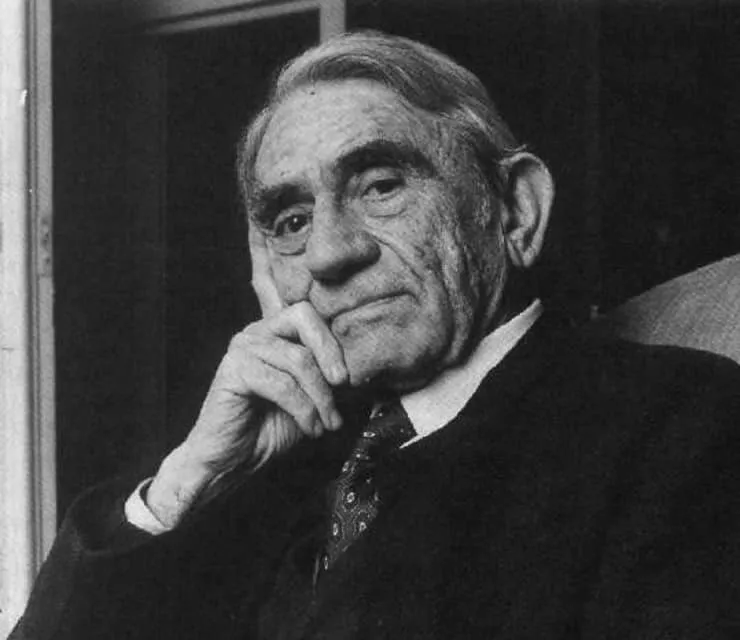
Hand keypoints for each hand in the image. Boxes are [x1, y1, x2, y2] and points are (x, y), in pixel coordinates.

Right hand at [146, 227, 347, 527]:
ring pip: (298, 359)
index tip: (350, 372)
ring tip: (328, 423)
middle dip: (330, 352)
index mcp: (277, 331)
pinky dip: (303, 409)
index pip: (310, 311)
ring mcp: (243, 347)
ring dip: (321, 396)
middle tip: (344, 384)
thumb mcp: (314, 398)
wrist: (234, 460)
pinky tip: (309, 427)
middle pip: (304, 318)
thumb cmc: (272, 428)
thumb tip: (366, 365)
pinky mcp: (233, 369)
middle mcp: (258, 331)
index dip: (334, 335)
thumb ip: (332, 377)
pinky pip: (282, 384)